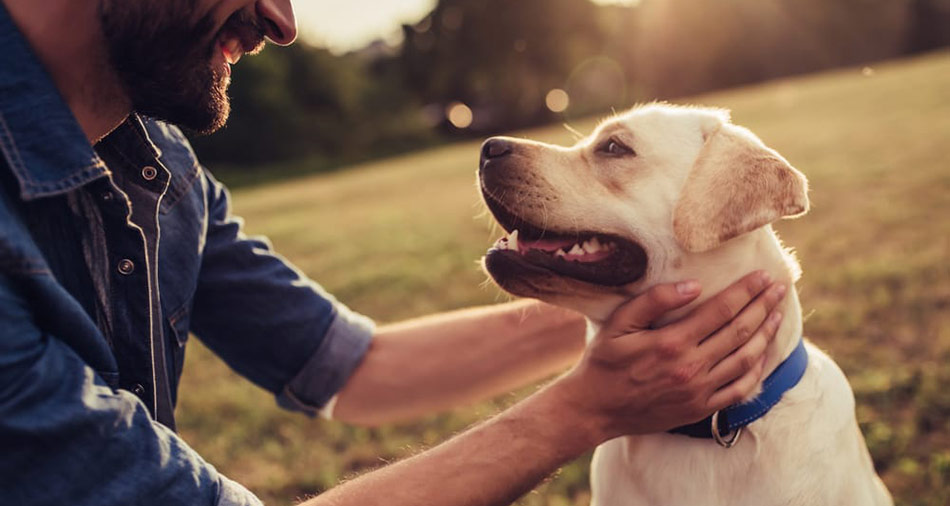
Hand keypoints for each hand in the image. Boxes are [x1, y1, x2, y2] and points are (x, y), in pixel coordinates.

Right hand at [552, 271, 786, 441]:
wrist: (595, 409)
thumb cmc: (604, 362)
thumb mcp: (618, 324)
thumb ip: (653, 301)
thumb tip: (693, 285)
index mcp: (671, 342)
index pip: (721, 310)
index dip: (746, 291)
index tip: (763, 276)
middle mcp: (690, 367)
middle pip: (740, 331)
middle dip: (763, 306)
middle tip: (780, 288)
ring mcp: (699, 391)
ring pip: (745, 359)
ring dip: (766, 334)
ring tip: (777, 314)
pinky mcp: (700, 409)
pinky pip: (739, 389)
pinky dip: (757, 370)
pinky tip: (763, 353)